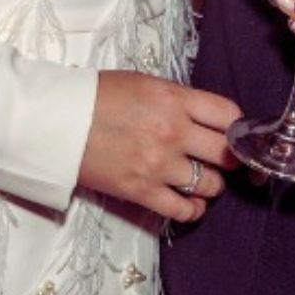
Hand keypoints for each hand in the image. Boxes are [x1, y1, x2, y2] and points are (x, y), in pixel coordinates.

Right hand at [76, 71, 241, 223]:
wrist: (56, 121)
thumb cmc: (96, 97)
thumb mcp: (143, 84)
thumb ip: (178, 101)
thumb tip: (206, 121)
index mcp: (173, 99)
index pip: (229, 115)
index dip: (237, 127)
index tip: (233, 135)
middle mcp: (172, 131)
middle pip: (226, 153)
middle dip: (227, 158)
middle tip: (218, 159)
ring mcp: (158, 164)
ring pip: (211, 185)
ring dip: (209, 184)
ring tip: (196, 178)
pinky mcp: (142, 191)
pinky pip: (185, 211)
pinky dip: (192, 210)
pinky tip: (187, 201)